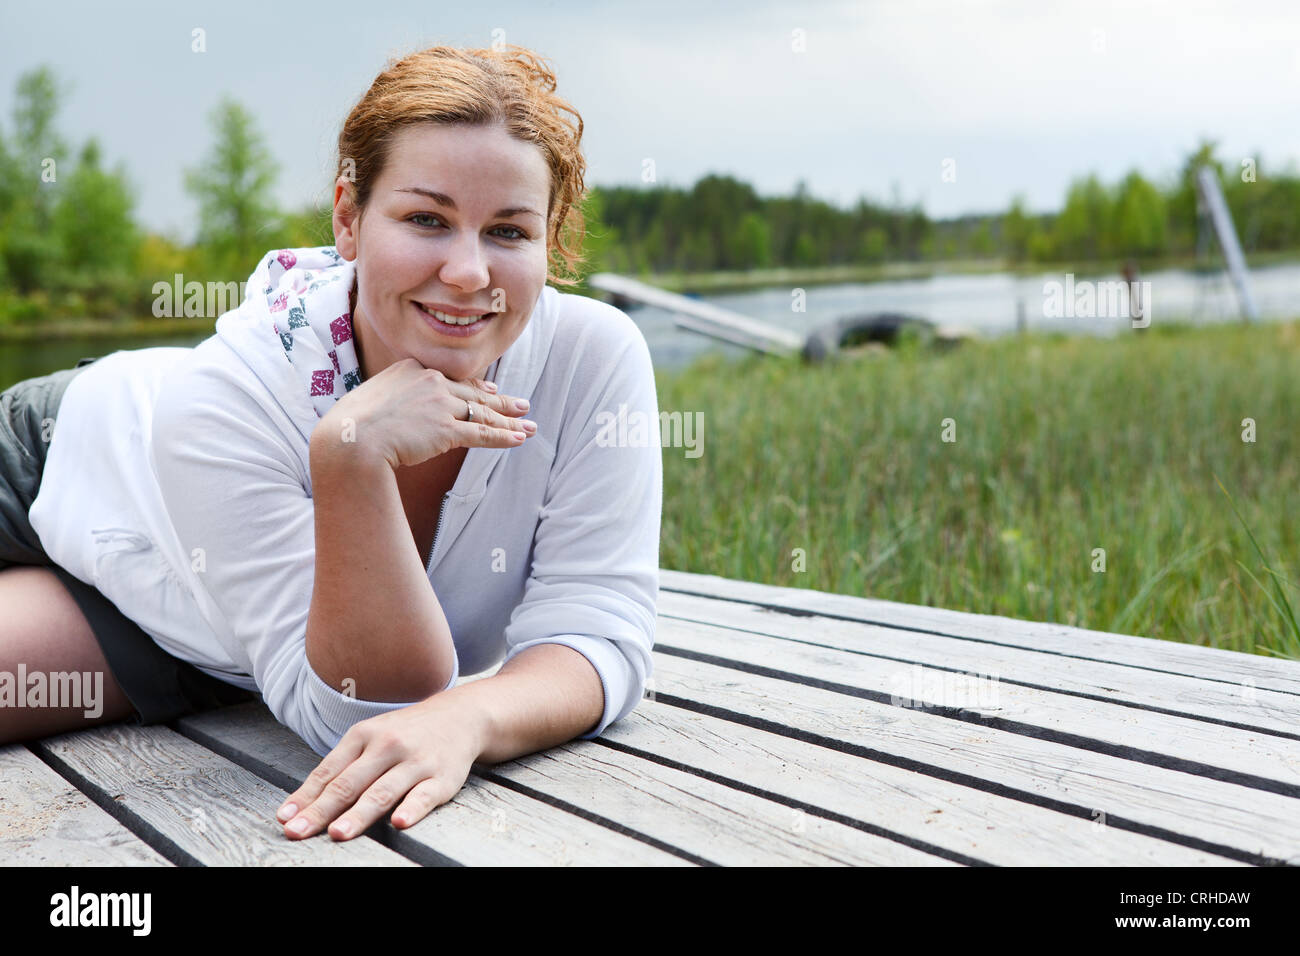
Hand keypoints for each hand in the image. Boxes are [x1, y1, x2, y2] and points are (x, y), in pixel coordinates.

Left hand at [275, 692, 484, 840]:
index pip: (329, 772)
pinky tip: (399, 822)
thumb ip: (339, 769)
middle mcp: (388, 746)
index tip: (285, 819)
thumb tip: (299, 804)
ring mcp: (416, 762)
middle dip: (322, 810)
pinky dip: (412, 809)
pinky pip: (425, 795)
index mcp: (364, 735)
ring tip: (338, 833)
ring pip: (383, 791)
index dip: (306, 797)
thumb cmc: (405, 733)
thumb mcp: (371, 738)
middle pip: (349, 784)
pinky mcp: (443, 777)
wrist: (460, 716)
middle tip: (298, 832)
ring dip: (359, 814)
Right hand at [313, 358, 535, 469]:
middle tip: (521, 404)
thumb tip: (397, 411)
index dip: (475, 385)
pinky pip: (482, 433)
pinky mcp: (446, 430)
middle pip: (473, 393)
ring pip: (483, 412)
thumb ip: (392, 397)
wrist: (351, 438)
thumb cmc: (352, 424)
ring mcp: (440, 404)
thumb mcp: (372, 399)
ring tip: (529, 424)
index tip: (491, 387)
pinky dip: (504, 436)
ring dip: (509, 420)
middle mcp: (431, 381)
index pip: (451, 378)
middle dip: (501, 400)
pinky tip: (520, 438)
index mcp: (412, 368)